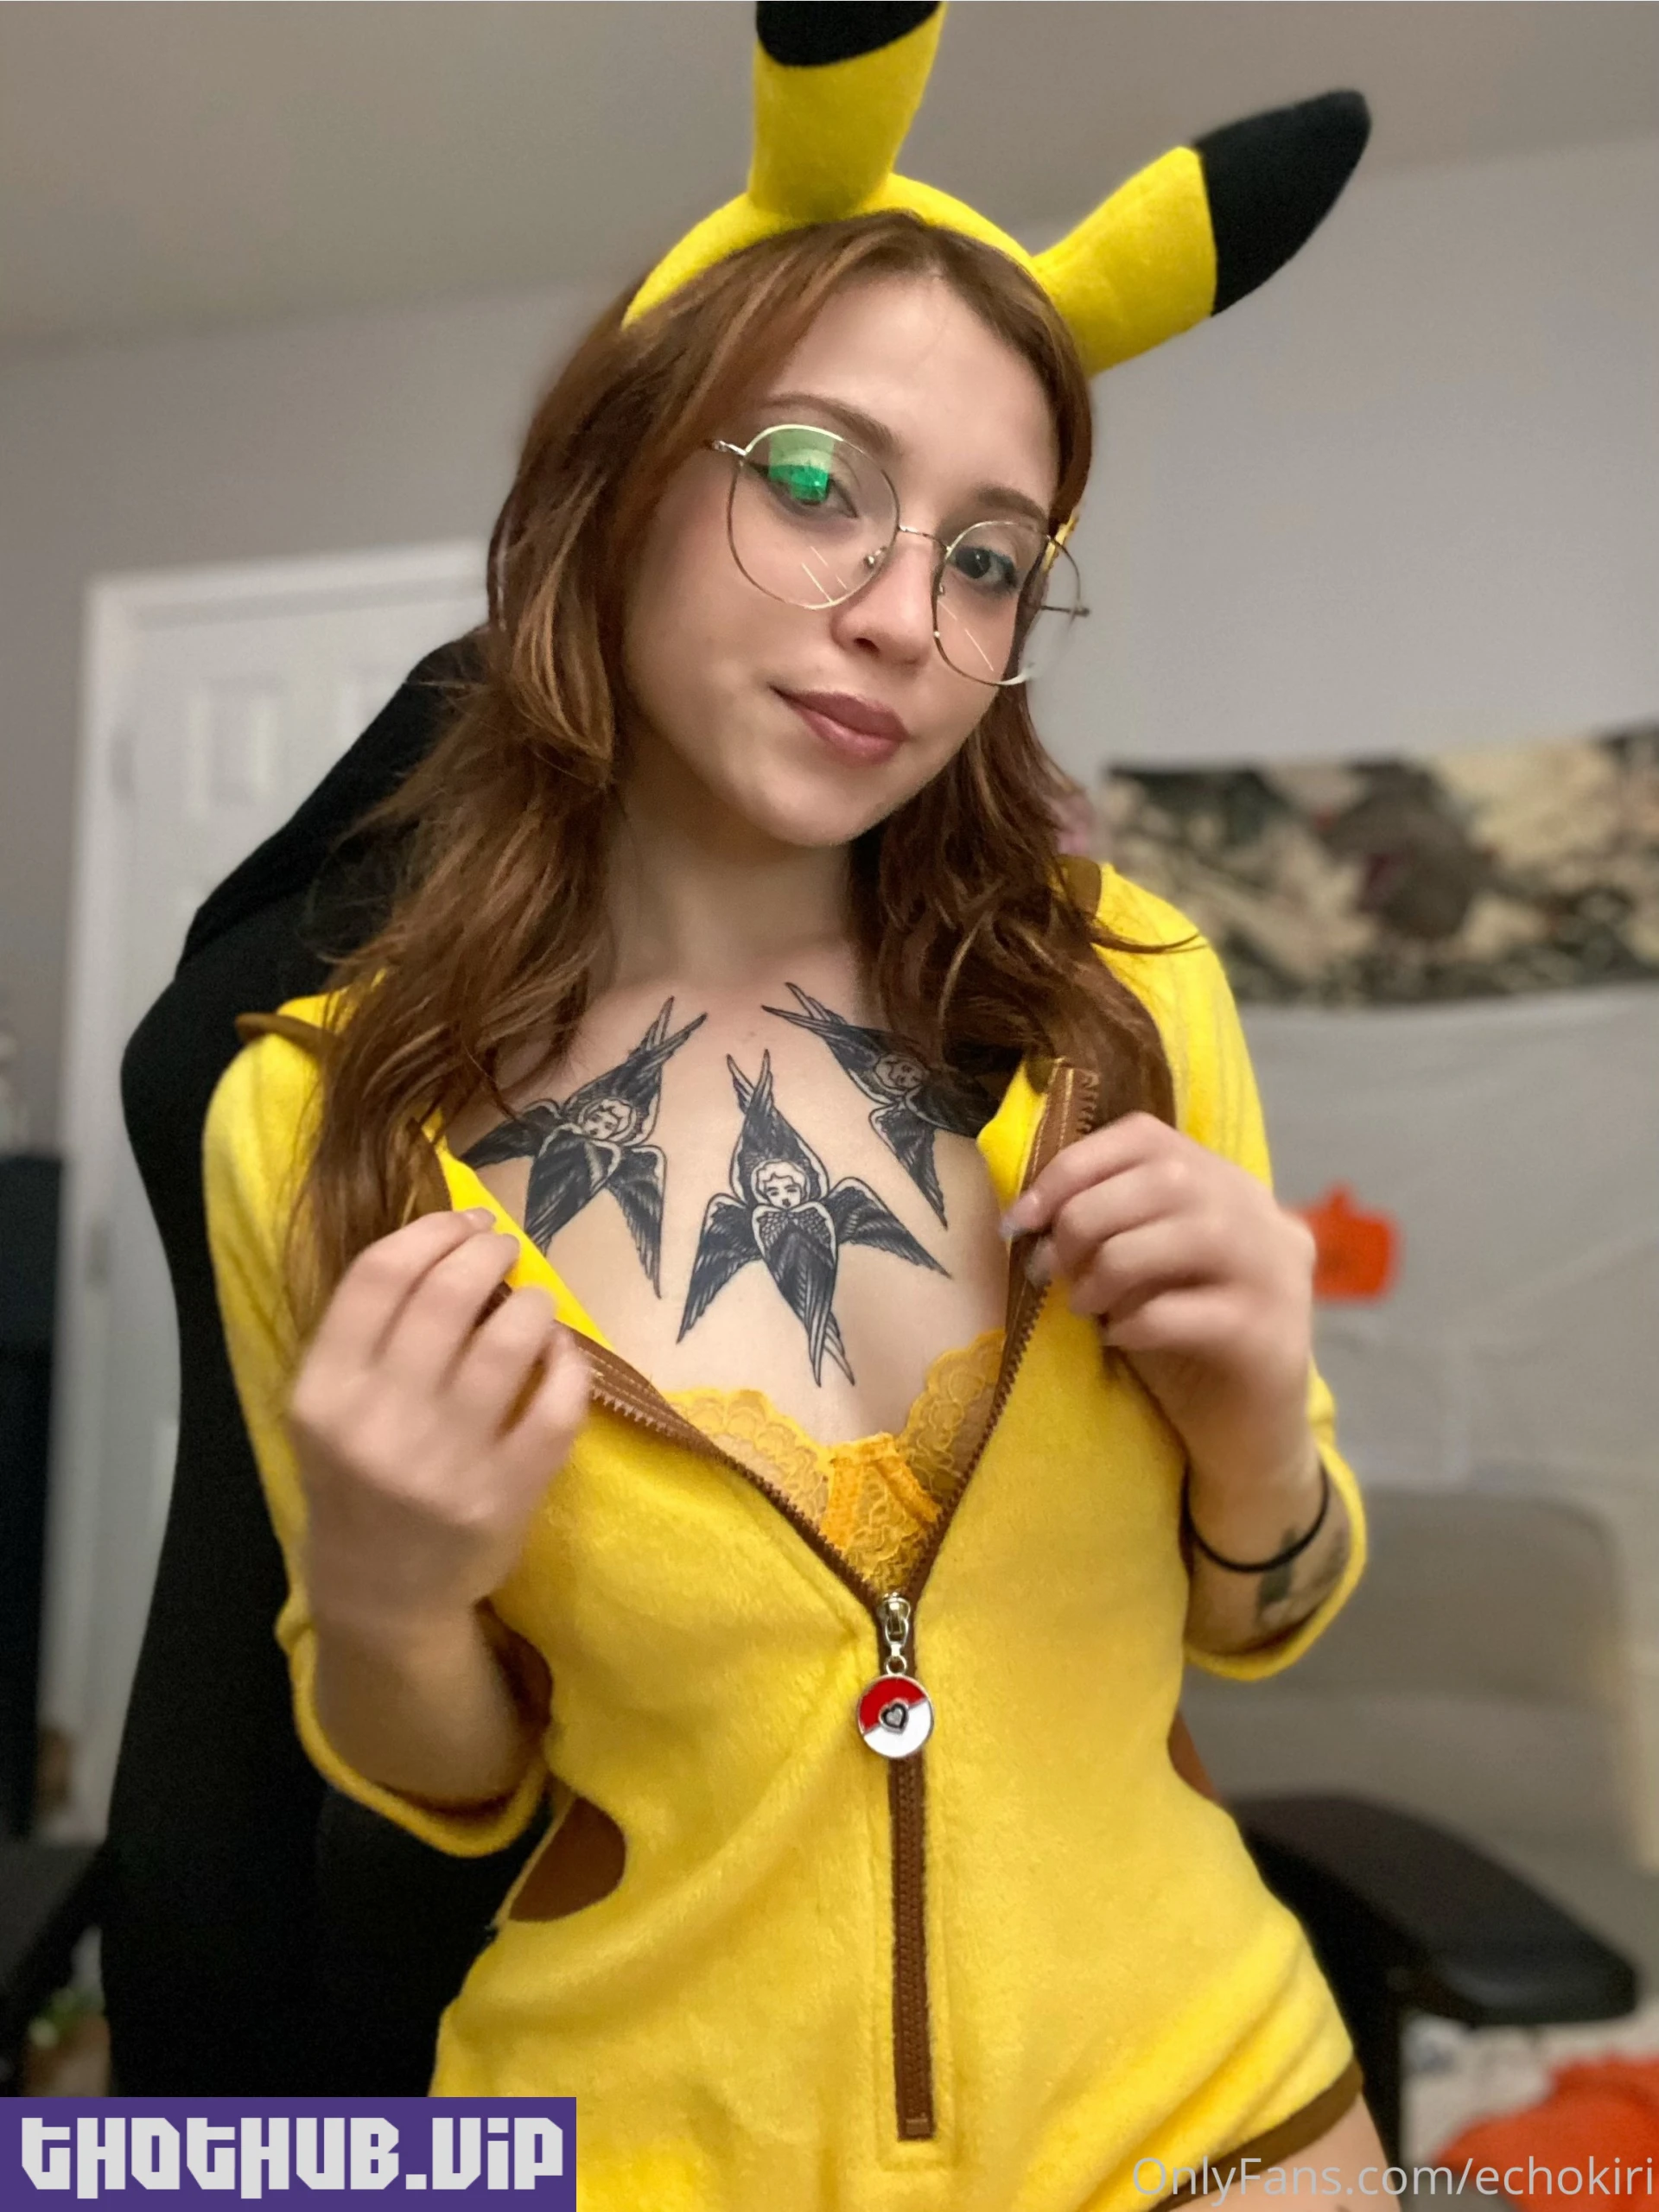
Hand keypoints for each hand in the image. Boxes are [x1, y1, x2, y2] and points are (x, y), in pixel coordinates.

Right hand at [286, 1208, 589, 1638]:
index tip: (463, 1221)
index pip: (379, 1276)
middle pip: (447, 1295)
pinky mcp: (505, 1494)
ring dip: (532, 1303)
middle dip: (486, 1251)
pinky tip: (561, 1353)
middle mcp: (380, 1424)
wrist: (380, 1592)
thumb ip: (369, 1332)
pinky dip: (569, 1363)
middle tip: (502, 1246)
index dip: (431, 1231)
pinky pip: (557, 1404)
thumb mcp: (330, 1408)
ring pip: (509, 1341)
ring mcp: (446, 1463)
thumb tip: (451, 1241)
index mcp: (325, 1394)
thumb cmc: (357, 1479)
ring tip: (533, 1301)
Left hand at [1000, 1112, 1317, 1505]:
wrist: (1243, 1436)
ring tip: (1083, 1304)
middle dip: (1087, 1217)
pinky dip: (1138, 1321)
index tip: (1023, 1215)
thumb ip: (1108, 1228)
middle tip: (1046, 1268)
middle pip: (1169, 1178)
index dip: (1074, 1166)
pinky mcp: (1272, 1336)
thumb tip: (1031, 1211)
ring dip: (1112, 1265)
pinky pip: (1194, 1311)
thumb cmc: (1179, 1346)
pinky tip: (1119, 1338)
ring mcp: (1279, 1276)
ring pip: (1192, 1234)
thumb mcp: (1138, 1272)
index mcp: (1228, 1187)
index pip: (1148, 1138)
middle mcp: (1264, 1218)